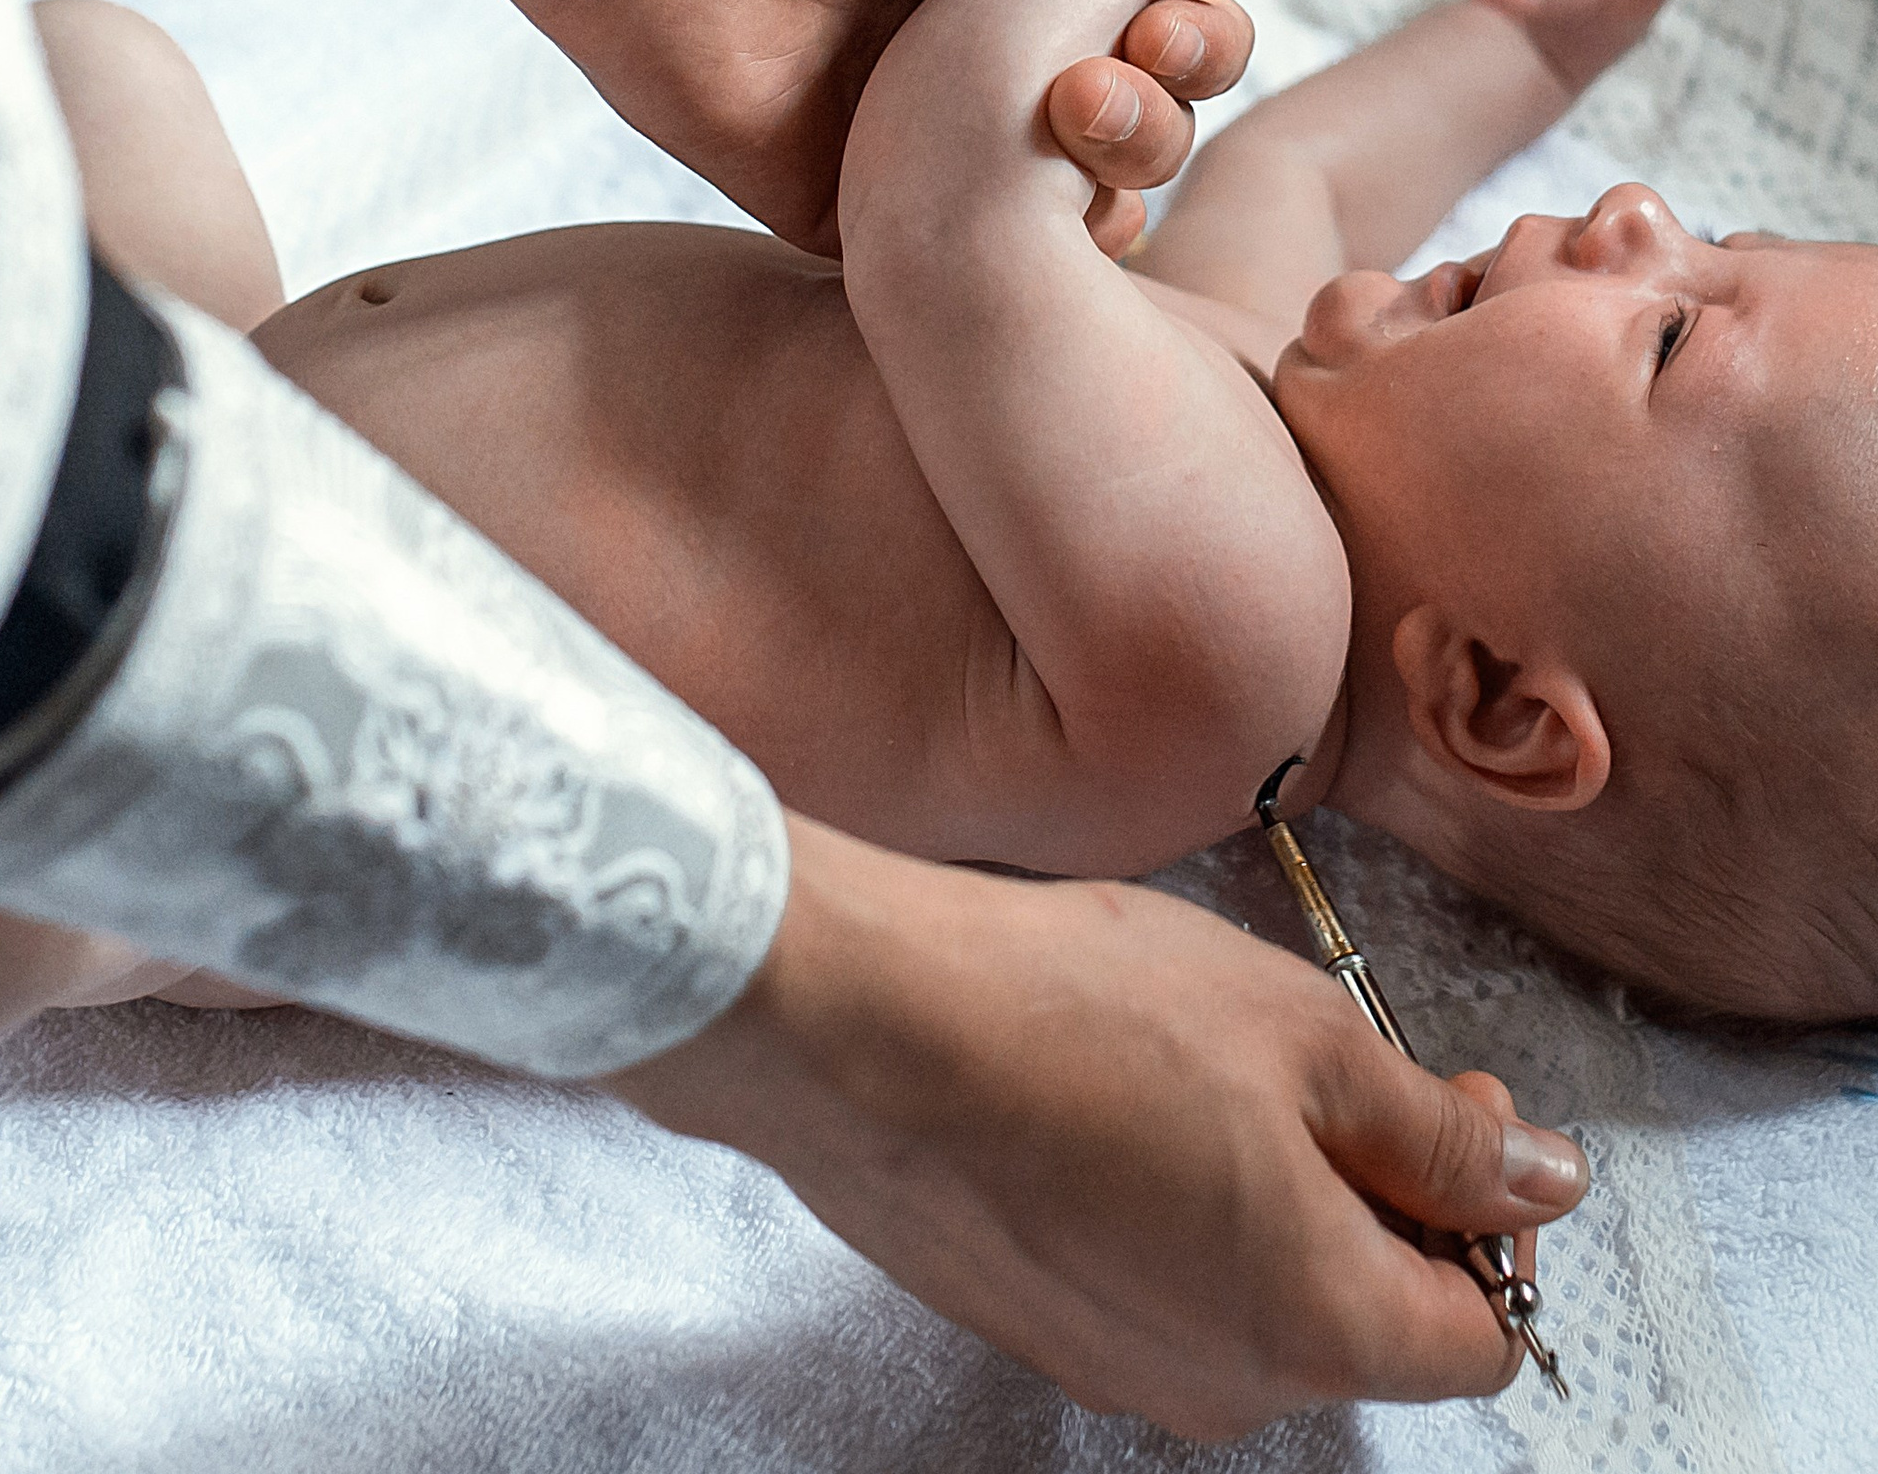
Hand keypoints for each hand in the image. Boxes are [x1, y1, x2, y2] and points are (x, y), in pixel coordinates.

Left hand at [391, 0, 1264, 251]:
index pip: (1204, 11)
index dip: (1212, 23)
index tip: (1161, 8)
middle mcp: (1026, 42)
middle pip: (1175, 110)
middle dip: (1175, 99)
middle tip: (1094, 79)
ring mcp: (962, 134)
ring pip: (1107, 198)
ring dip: (1121, 173)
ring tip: (1058, 125)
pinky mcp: (892, 217)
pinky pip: (998, 278)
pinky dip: (1038, 264)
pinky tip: (1025, 218)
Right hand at [616, 819, 1585, 1441]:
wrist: (853, 1027)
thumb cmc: (1072, 1013)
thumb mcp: (1301, 1032)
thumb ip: (1437, 1130)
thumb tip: (1541, 1182)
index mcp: (1319, 1325)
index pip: (1479, 1336)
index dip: (1486, 1214)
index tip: (1444, 1099)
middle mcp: (1220, 1383)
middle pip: (1359, 1319)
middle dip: (1369, 1193)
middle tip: (1318, 1051)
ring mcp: (1109, 1362)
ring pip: (1245, 1298)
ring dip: (1261, 1194)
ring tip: (1196, 1056)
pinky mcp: (1024, 1318)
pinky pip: (1142, 1282)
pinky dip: (1159, 1201)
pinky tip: (1105, 1089)